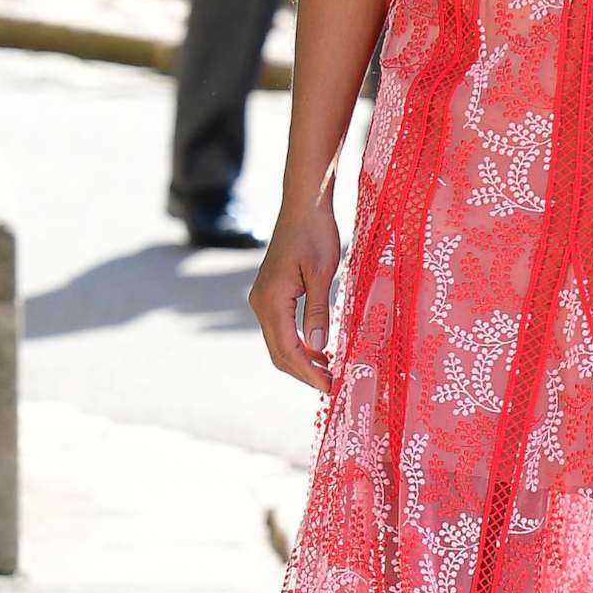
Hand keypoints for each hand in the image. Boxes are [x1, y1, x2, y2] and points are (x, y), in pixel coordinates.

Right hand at [249, 199, 342, 389]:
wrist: (303, 206)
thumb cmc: (316, 234)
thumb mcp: (323, 274)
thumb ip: (318, 311)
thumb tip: (318, 348)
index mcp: (271, 301)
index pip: (288, 350)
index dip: (308, 372)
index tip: (330, 387)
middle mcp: (260, 303)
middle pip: (278, 352)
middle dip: (303, 372)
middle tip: (331, 385)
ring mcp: (263, 298)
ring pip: (278, 342)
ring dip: (301, 360)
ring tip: (329, 371)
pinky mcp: (270, 294)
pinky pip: (281, 328)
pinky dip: (298, 344)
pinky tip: (319, 349)